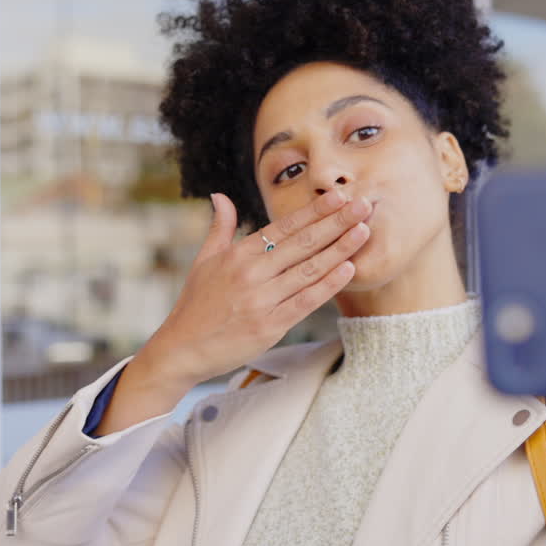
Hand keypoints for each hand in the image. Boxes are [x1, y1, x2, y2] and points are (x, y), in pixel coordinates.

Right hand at [137, 190, 372, 387]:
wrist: (181, 350)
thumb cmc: (196, 305)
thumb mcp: (204, 261)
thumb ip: (220, 228)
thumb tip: (220, 196)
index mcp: (238, 254)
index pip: (284, 227)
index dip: (314, 211)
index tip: (338, 196)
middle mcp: (251, 272)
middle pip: (302, 242)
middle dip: (336, 222)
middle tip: (364, 204)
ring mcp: (261, 299)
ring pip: (309, 269)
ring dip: (340, 248)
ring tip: (364, 231)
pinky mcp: (270, 325)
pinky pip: (306, 300)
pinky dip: (328, 284)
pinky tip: (349, 269)